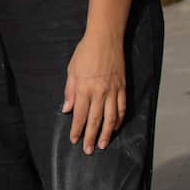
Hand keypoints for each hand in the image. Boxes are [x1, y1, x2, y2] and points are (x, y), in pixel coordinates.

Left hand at [62, 32, 126, 154]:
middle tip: (88, 150)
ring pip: (111, 118)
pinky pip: (121, 108)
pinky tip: (116, 128)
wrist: (105, 39)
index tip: (74, 140)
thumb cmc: (85, 53)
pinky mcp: (123, 88)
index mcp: (84, 88)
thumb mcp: (72, 70)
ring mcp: (113, 91)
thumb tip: (67, 109)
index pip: (79, 114)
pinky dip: (119, 120)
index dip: (76, 129)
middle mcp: (99, 92)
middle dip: (90, 136)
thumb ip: (70, 91)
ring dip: (107, 133)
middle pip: (95, 120)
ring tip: (102, 144)